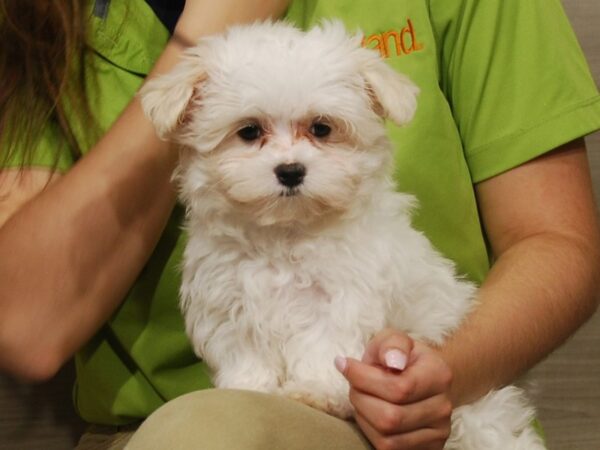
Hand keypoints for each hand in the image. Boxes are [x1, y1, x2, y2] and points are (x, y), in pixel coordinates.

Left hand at [335, 329, 452, 449]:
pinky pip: (389, 449)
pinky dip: (370, 433)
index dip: (363, 379)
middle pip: (390, 417)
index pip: (398, 388)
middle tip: (353, 384)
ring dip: (363, 417)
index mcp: (439, 375)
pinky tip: (370, 414)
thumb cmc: (400, 357)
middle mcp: (443, 408)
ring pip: (387, 438)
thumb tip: (393, 361)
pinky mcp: (427, 449)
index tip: (344, 365)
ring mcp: (437, 433)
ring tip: (362, 397)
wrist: (419, 377)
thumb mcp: (394, 339)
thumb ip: (392, 344)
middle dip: (361, 399)